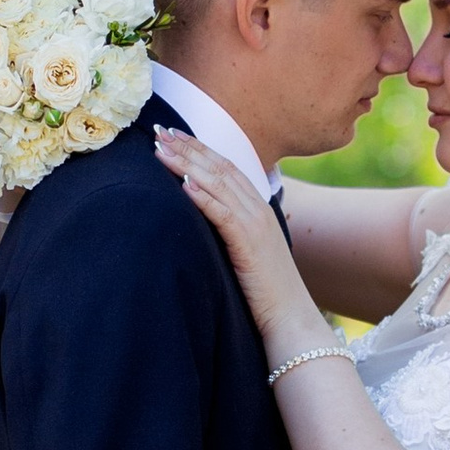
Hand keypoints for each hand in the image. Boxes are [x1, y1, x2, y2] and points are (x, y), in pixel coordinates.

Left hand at [155, 129, 304, 343]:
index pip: (226, 167)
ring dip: (187, 163)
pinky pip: (222, 213)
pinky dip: (202, 195)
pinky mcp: (249, 243)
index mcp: (258, 208)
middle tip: (159, 131)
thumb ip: (232, 231)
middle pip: (219, 167)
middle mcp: (258, 208)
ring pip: (218, 183)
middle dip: (188, 147)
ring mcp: (255, 224)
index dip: (199, 148)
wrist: (291, 319)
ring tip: (160, 149)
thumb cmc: (267, 292)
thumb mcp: (248, 253)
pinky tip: (182, 183)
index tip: (173, 135)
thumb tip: (204, 221)